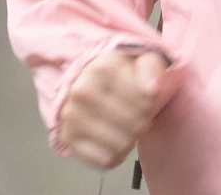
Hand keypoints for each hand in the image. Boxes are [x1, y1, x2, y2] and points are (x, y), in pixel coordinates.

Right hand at [55, 48, 172, 169]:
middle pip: (135, 125)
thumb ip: (152, 68)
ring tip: (125, 127)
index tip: (144, 98)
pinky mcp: (68, 138)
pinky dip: (115, 155)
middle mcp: (81, 91)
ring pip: (121, 145)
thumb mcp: (143, 60)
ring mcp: (71, 116)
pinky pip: (105, 160)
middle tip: (136, 115)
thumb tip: (152, 89)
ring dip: (129, 140)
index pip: (146, 100)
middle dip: (142, 122)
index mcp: (101, 68)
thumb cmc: (123, 75)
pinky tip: (112, 140)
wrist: (91, 85)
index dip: (152, 103)